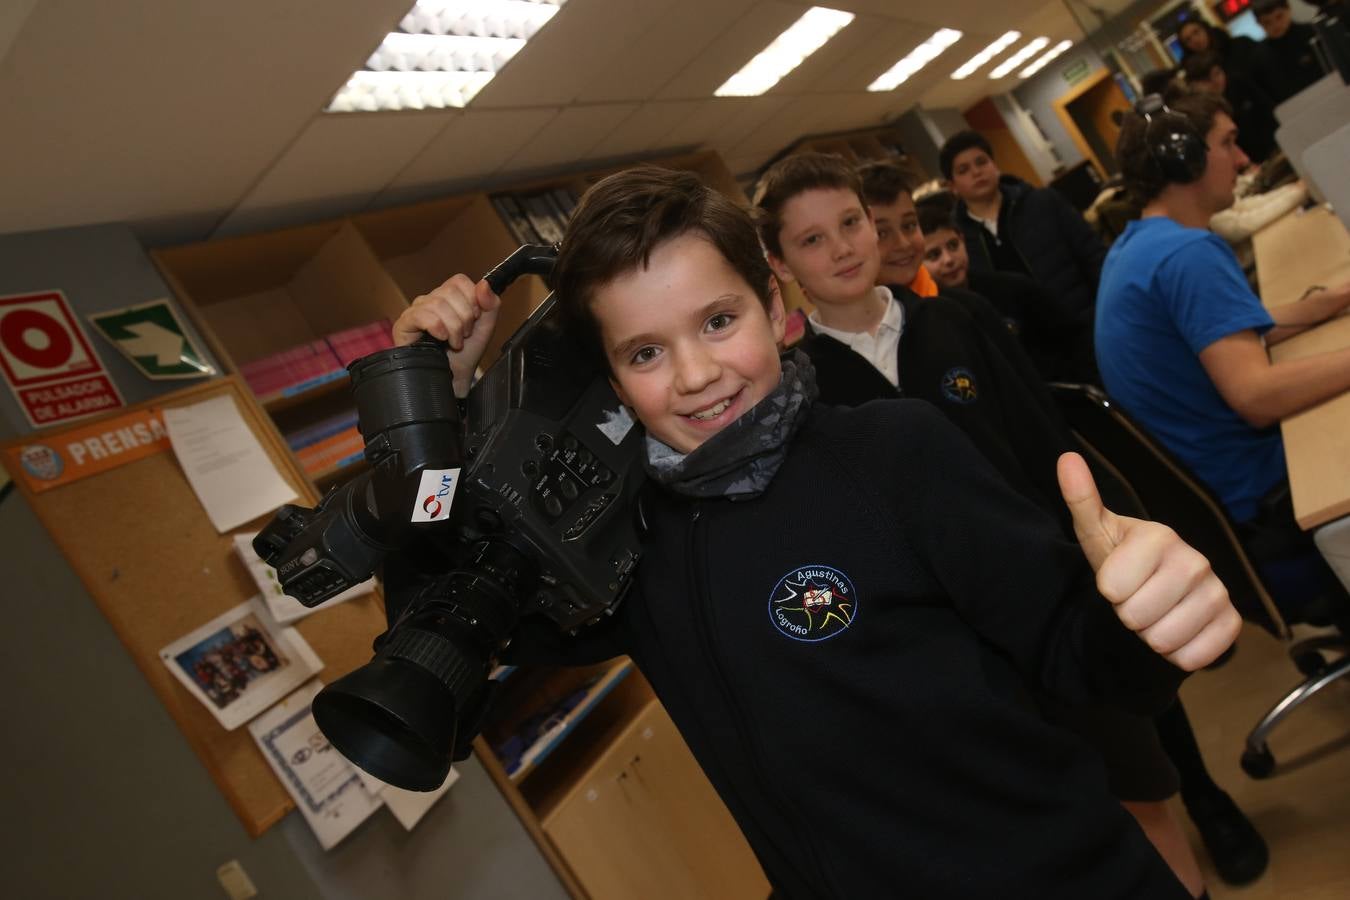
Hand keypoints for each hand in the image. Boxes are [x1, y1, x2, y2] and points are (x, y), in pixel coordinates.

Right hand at [392, 274, 500, 395]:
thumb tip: (484, 284)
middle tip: (464, 335)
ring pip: (437, 303)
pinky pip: (420, 314)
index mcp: (449, 298)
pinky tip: (441, 338)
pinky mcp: (404, 324)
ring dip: (452, 327)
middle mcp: (431, 300)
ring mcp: (416, 311)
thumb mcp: (486, 327)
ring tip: (454, 342)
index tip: (475, 318)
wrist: (454, 379)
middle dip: (464, 317)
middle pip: (449, 291)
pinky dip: (436, 327)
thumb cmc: (466, 355)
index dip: (471, 299)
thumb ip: (491, 304)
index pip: (459, 281)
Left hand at [1057, 452, 1240, 670]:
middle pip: (1136, 617)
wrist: (1157, 591)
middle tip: (1137, 598)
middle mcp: (1196, 560)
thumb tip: (1066, 458)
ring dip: (1151, 635)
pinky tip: (1178, 629)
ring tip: (1155, 613)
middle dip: (1128, 615)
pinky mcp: (1232, 623)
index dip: (1108, 591)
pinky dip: (1177, 654)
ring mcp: (1218, 591)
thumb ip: (1082, 500)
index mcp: (1160, 536)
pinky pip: (1193, 657)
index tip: (1117, 579)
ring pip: (1162, 640)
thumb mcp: (1097, 533)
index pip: (1113, 589)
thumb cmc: (1122, 561)